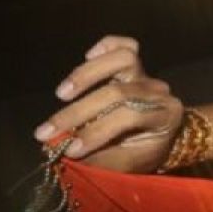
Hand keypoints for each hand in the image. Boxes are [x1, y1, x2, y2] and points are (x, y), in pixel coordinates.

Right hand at [33, 36, 182, 172]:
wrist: (159, 139)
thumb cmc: (141, 153)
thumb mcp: (126, 165)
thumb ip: (100, 156)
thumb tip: (64, 147)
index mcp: (166, 117)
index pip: (128, 117)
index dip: (97, 132)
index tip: (70, 149)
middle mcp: (159, 91)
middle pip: (118, 92)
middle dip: (78, 113)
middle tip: (47, 132)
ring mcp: (147, 75)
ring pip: (124, 60)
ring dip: (88, 74)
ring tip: (62, 94)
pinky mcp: (134, 66)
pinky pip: (126, 46)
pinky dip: (107, 46)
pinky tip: (88, 56)